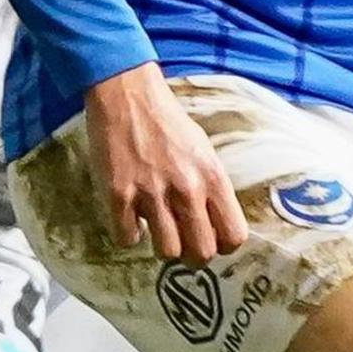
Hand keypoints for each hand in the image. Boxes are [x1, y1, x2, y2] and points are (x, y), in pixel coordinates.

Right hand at [84, 64, 243, 260]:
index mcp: (213, 177)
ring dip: (161, 246)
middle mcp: (187, 189)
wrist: (128, 95)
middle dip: (193, 256)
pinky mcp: (118, 194)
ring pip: (166, 252)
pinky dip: (127, 234)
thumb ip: (211, 186)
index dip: (223, 245)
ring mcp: (152, 193)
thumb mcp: (204, 150)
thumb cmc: (169, 122)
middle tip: (183, 244)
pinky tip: (129, 218)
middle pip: (201, 253)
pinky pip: (126, 238)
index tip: (212, 239)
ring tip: (156, 228)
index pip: (234, 236)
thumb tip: (216, 223)